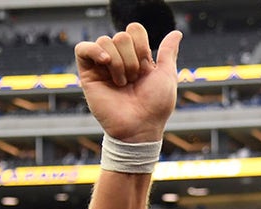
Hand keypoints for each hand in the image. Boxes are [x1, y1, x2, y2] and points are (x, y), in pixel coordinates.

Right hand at [74, 22, 181, 141]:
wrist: (140, 126)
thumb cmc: (156, 106)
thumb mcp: (167, 75)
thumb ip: (168, 52)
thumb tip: (177, 32)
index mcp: (137, 57)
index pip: (134, 30)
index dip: (142, 45)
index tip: (147, 67)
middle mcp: (119, 59)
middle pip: (121, 36)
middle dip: (132, 59)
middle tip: (134, 80)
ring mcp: (102, 66)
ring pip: (105, 41)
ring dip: (118, 63)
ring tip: (122, 83)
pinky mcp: (88, 74)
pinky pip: (82, 48)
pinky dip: (94, 50)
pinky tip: (105, 62)